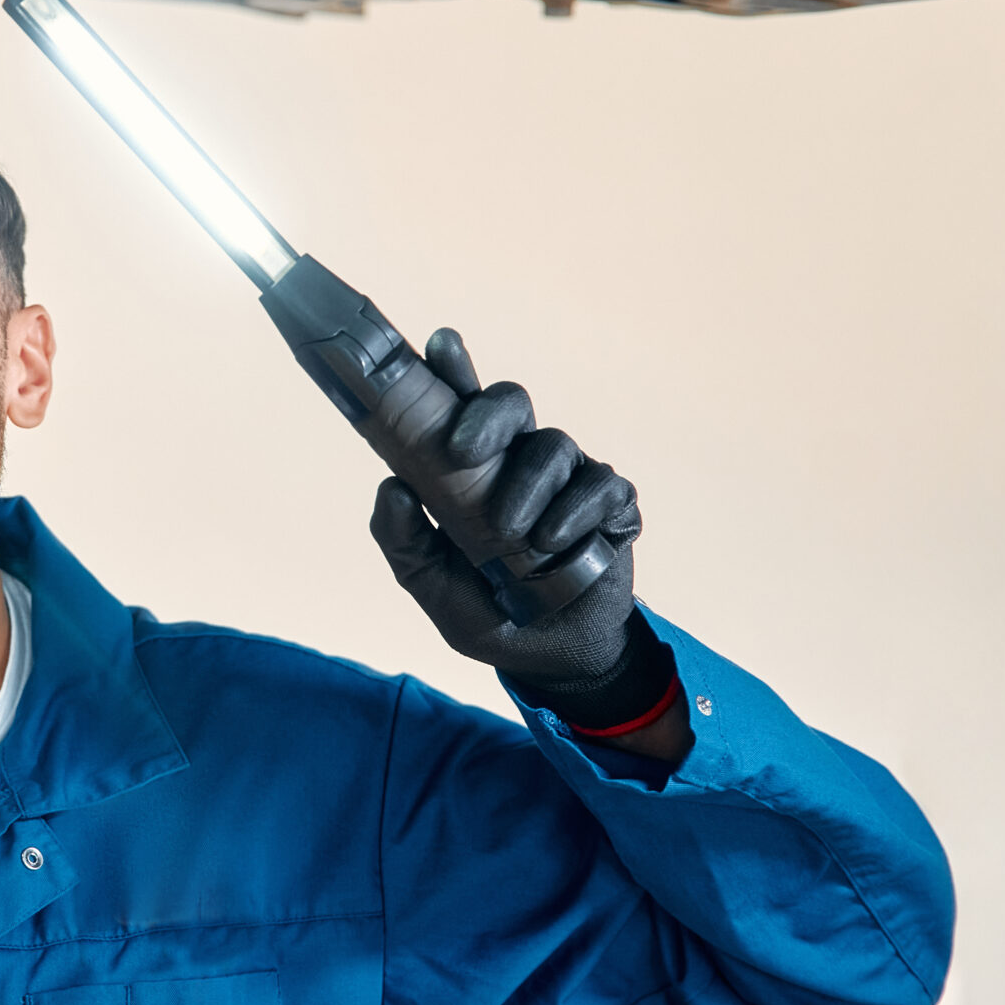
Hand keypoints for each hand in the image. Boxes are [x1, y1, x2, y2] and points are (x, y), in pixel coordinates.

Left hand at [367, 329, 667, 729]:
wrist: (552, 660)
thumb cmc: (490, 610)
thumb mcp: (431, 586)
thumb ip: (403, 543)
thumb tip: (391, 487)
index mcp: (474, 468)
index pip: (461, 405)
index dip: (453, 369)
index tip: (439, 345)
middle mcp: (520, 461)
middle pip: (511, 405)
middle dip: (486, 415)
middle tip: (461, 449)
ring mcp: (569, 480)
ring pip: (553, 445)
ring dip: (527, 487)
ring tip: (513, 534)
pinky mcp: (612, 506)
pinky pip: (599, 485)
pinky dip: (574, 513)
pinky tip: (554, 545)